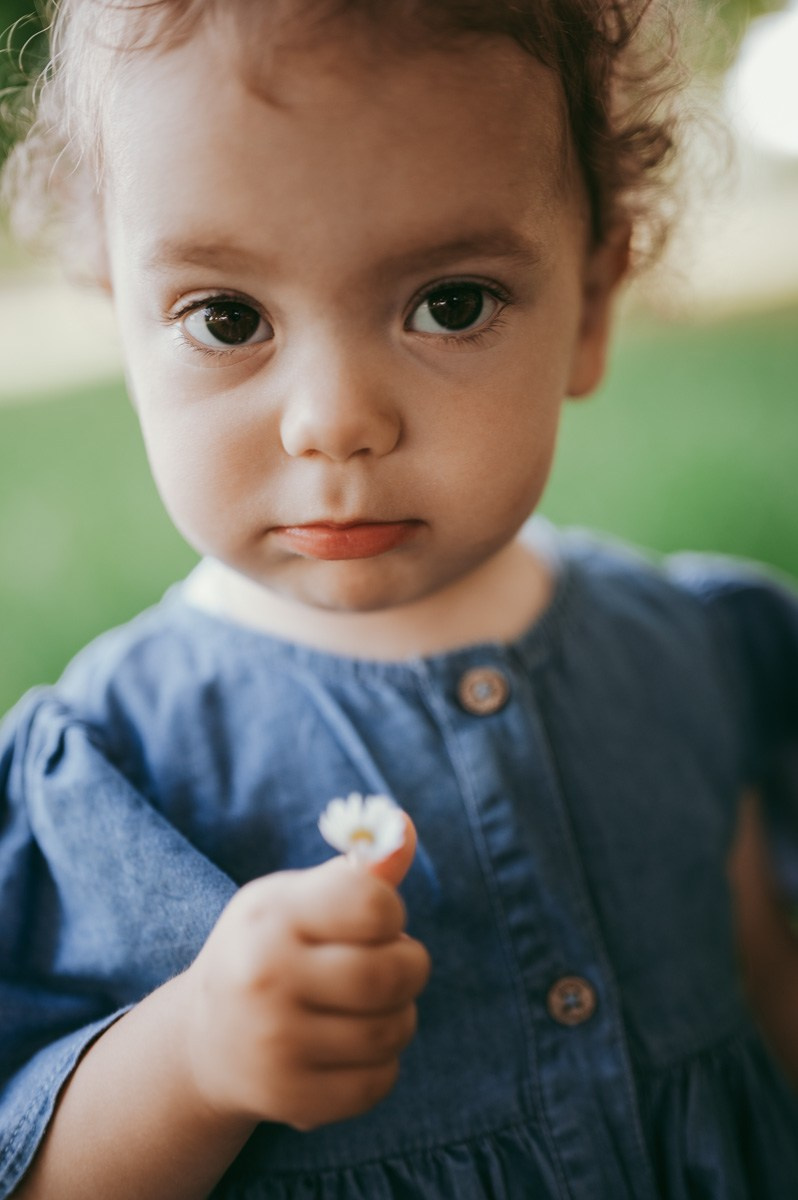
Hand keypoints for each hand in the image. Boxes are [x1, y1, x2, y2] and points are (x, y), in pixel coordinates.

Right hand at [181, 816, 429, 1130]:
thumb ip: (359, 871)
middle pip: (392, 973)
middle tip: (391, 965)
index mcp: (271, 915)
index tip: (374, 919)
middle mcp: (266, 978)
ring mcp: (276, 1045)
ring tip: (370, 1005)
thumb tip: (407, 826)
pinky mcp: (292, 1100)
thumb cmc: (268, 950)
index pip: (375, 905)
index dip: (391, 912)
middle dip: (409, 966)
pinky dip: (382, 1062)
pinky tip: (352, 1046)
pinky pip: (381, 1081)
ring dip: (399, 1014)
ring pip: (395, 1029)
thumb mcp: (297, 900)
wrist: (204, 1040)